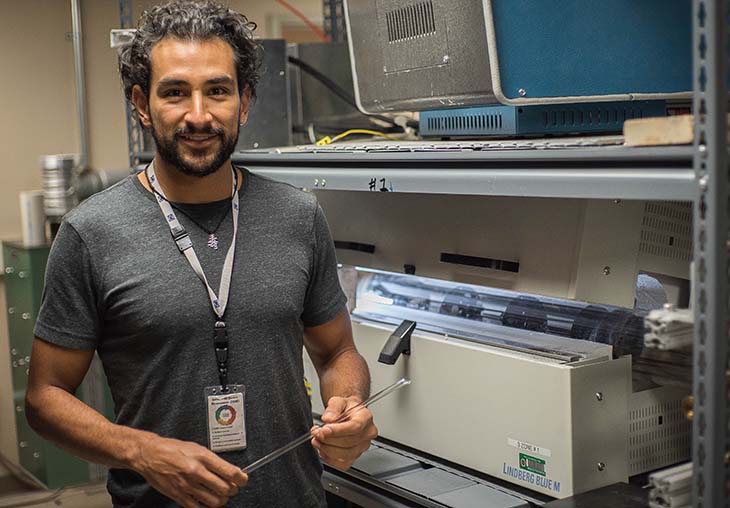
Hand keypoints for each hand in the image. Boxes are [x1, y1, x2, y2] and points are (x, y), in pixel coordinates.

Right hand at [131, 434, 246, 507]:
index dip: (241, 479)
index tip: (243, 480)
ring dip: (222, 500)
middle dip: (233, 490)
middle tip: (233, 488)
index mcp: (203, 457)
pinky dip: (207, 507)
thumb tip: (229, 471)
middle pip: (225, 489)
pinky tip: (208, 502)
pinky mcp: (179, 495)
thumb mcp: (197, 448)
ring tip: (221, 495)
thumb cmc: (173, 449)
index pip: (230, 472)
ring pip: (215, 501)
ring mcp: (187, 485)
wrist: (150, 454)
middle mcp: (196, 471)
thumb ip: (213, 460)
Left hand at [311, 396, 377, 470]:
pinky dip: (330, 459)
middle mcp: (367, 433)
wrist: (348, 413)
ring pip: (345, 455)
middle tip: (316, 433)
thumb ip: (333, 408)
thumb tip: (328, 418)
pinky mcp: (355, 456)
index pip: (354, 427)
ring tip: (317, 440)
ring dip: (327, 449)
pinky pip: (342, 464)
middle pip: (348, 442)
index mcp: (366, 417)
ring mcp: (363, 447)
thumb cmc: (345, 408)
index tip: (324, 430)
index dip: (338, 431)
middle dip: (328, 439)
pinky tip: (323, 449)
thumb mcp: (338, 401)